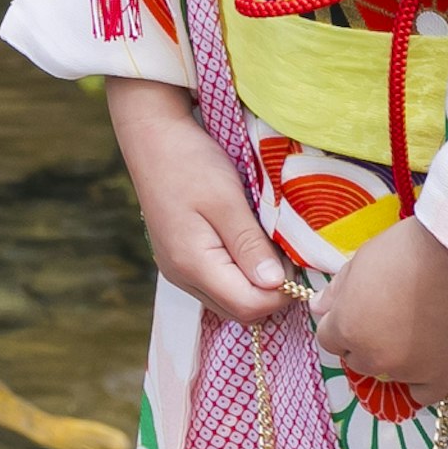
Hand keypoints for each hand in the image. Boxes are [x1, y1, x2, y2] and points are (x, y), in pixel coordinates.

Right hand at [107, 78, 292, 326]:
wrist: (152, 137)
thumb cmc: (190, 162)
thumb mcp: (226, 199)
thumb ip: (249, 245)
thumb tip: (275, 285)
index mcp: (193, 264)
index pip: (249, 307)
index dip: (280, 292)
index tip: (295, 260)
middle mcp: (182, 277)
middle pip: (239, 311)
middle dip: (270, 291)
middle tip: (285, 252)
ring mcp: (179, 270)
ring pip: (229, 301)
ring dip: (255, 283)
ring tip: (267, 245)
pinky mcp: (180, 260)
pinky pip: (218, 284)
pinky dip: (240, 274)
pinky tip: (248, 245)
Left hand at [313, 218, 447, 392]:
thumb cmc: (408, 248)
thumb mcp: (363, 258)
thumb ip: (337, 290)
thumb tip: (319, 309)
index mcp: (348, 327)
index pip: (329, 339)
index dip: (343, 323)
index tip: (361, 310)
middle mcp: (373, 357)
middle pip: (358, 359)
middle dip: (367, 341)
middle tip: (392, 317)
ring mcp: (409, 372)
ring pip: (390, 374)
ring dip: (397, 357)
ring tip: (419, 329)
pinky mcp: (443, 379)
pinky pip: (423, 394)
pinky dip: (423, 379)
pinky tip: (430, 358)